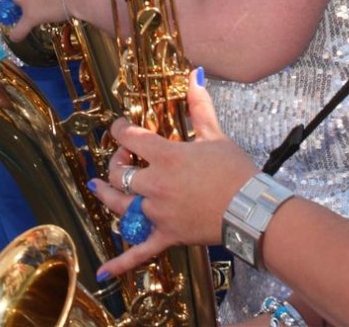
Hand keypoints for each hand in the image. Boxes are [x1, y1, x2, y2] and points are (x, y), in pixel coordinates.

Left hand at [89, 74, 258, 278]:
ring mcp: (158, 213)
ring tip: (97, 186)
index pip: (130, 138)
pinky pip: (139, 251)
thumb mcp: (215, 136)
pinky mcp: (167, 236)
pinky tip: (102, 272)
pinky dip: (120, 263)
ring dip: (107, 195)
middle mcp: (155, 185)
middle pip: (120, 174)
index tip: (120, 128)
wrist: (252, 210)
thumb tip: (193, 76)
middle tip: (121, 159)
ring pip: (121, 206)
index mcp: (165, 157)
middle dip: (116, 163)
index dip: (120, 130)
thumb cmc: (235, 171)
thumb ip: (199, 107)